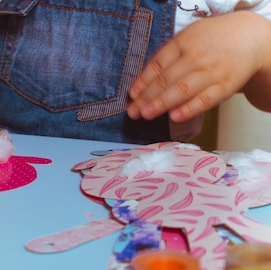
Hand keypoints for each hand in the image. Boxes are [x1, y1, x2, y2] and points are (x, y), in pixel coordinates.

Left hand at [127, 11, 270, 121]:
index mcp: (184, 43)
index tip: (132, 95)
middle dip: (147, 96)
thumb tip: (143, 83)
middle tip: (133, 111)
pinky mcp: (225, 86)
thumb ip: (169, 57)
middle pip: (167, 79)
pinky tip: (174, 117)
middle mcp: (197, 57)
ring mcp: (212, 72)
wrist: (251, 39)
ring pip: (183, 90)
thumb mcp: (189, 38)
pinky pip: (205, 99)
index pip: (158, 64)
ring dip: (162, 103)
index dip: (143, 80)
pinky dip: (189, 109)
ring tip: (146, 114)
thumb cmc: (211, 41)